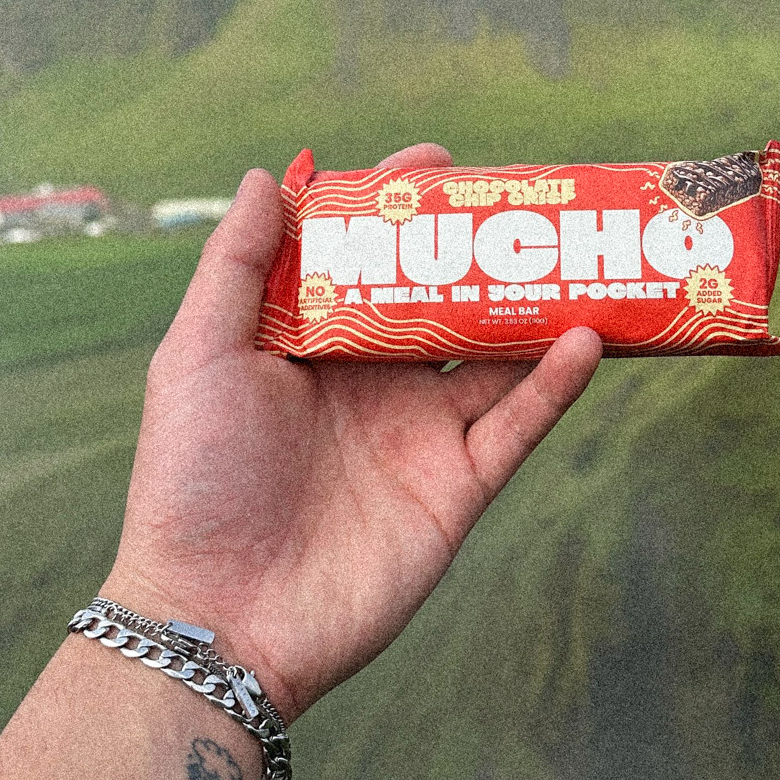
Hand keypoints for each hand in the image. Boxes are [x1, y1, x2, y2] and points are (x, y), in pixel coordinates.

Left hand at [102, 144, 602, 721]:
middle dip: (483, 250)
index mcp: (311, 345)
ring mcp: (420, 433)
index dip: (401, 210)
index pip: (368, 259)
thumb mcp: (196, 357)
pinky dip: (556, 382)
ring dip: (537, 308)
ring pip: (496, 355)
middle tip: (530, 201)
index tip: (439, 164)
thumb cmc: (192, 482)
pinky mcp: (456, 487)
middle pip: (443, 299)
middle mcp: (372, 381)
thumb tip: (266, 176)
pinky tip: (586, 337)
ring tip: (579, 257)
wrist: (221, 615)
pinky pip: (518, 424)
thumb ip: (235, 266)